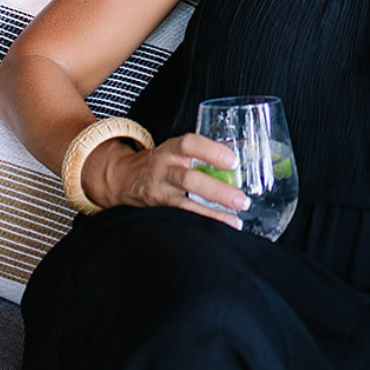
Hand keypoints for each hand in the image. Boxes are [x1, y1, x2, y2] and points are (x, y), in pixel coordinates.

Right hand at [83, 132, 249, 228]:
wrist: (125, 177)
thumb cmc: (163, 161)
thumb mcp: (177, 149)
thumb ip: (203, 153)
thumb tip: (244, 160)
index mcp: (172, 149)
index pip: (189, 144)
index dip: (211, 151)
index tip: (233, 160)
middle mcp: (164, 168)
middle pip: (189, 180)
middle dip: (217, 191)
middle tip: (242, 199)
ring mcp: (161, 191)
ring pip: (185, 203)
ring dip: (214, 212)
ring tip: (237, 217)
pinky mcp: (161, 208)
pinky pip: (184, 216)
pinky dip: (206, 221)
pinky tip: (225, 226)